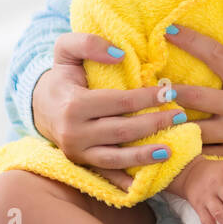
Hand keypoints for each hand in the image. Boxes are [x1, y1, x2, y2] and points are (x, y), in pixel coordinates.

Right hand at [32, 32, 185, 171]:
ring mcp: (78, 153)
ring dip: (145, 156)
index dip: (147, 98)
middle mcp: (74, 133)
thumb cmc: (63, 75)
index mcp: (73, 104)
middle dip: (154, 124)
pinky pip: (108, 175)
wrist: (41, 105)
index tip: (170, 91)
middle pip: (122, 131)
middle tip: (180, 116)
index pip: (119, 102)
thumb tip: (120, 54)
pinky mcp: (83, 165)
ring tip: (171, 150)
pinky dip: (128, 181)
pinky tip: (149, 180)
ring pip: (116, 159)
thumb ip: (88, 43)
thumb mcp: (66, 50)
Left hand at [163, 24, 222, 169]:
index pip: (216, 54)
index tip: (170, 30)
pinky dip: (187, 150)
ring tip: (151, 119)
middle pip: (191, 96)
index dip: (191, 41)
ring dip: (172, 124)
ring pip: (192, 129)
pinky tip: (171, 146)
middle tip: (148, 86)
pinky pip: (204, 154)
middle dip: (167, 92)